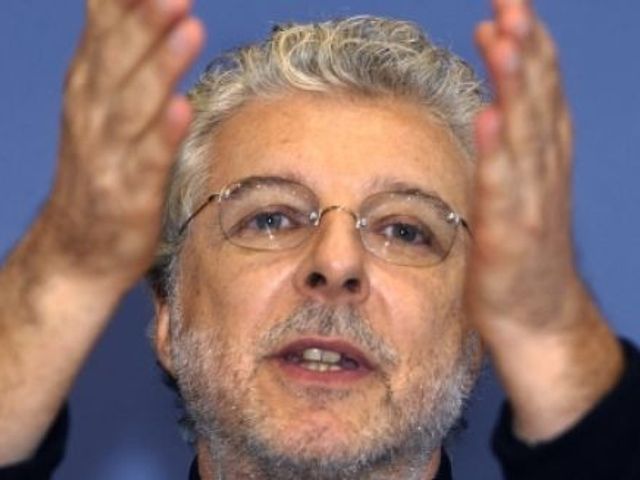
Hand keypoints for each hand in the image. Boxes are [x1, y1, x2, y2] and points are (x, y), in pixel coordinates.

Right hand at [40, 0, 203, 289]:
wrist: (77, 247)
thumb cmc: (101, 167)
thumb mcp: (103, 101)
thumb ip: (121, 54)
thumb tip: (144, 3)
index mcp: (91, 83)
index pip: (105, 25)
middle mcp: (93, 110)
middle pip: (118, 56)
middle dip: (145, 17)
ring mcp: (108, 153)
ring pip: (132, 102)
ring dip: (159, 65)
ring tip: (188, 27)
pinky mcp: (127, 193)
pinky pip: (147, 160)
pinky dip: (161, 134)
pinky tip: (180, 110)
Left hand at [466, 0, 622, 440]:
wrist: (536, 316)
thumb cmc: (521, 250)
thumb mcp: (519, 187)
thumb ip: (512, 143)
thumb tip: (494, 98)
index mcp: (542, 159)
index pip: (540, 93)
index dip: (529, 47)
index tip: (510, 5)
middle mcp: (543, 173)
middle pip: (537, 102)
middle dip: (525, 49)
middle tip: (512, 1)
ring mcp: (530, 203)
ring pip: (526, 135)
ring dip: (515, 85)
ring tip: (503, 38)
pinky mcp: (512, 237)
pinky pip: (505, 190)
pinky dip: (499, 152)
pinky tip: (490, 117)